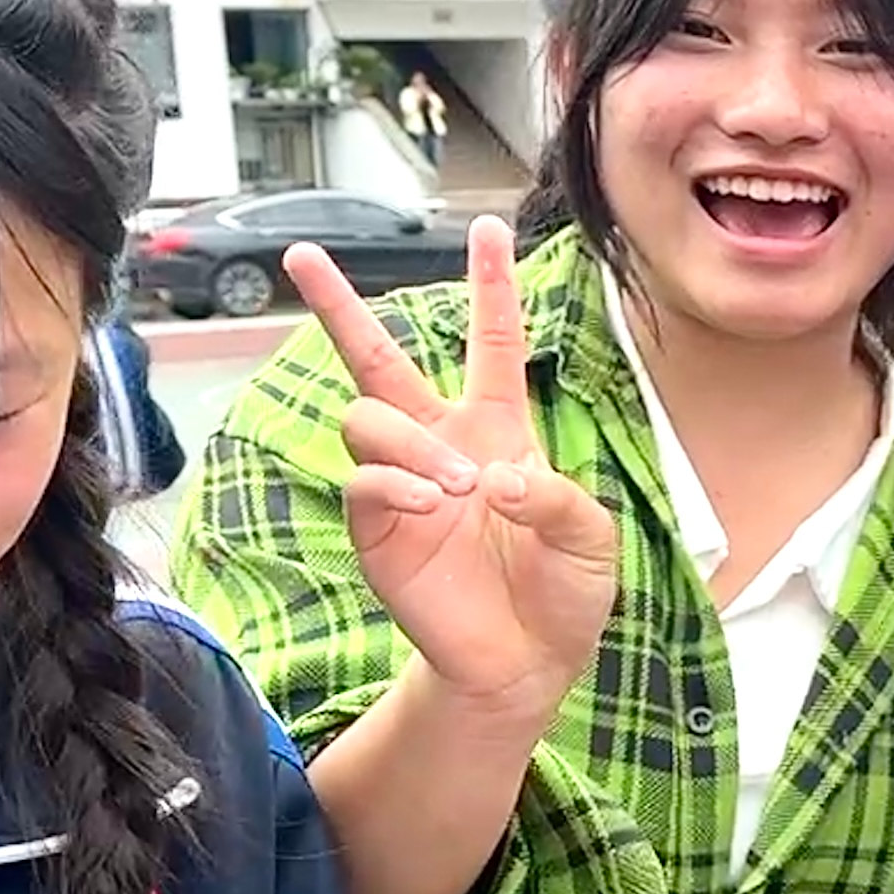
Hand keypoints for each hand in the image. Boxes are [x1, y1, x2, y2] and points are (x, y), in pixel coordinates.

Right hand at [295, 216, 619, 727]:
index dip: (493, 287)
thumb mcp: (593, 539)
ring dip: (413, 440)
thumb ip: (559, 500)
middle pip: (379, 358)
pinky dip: (396, 482)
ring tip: (457, 484)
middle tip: (300, 255)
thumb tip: (496, 480)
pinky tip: (433, 501)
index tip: (490, 228)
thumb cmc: (564, 594)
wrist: (527, 665)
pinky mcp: (377, 529)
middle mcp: (441, 444)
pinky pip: (363, 481)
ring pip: (368, 416)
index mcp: (501, 431)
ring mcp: (402, 484)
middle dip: (339, 305)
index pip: (493, 343)